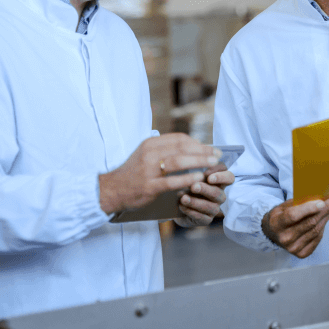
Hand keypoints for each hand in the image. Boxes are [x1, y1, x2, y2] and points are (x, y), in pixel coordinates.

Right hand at [98, 133, 222, 214]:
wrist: (111, 190)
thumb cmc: (133, 173)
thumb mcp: (146, 155)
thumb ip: (165, 150)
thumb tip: (192, 148)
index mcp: (151, 144)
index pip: (179, 138)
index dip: (198, 143)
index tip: (211, 148)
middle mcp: (150, 154)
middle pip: (182, 147)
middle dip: (203, 151)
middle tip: (217, 155)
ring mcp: (149, 170)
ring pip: (179, 161)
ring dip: (200, 162)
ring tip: (213, 164)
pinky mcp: (149, 186)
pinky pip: (172, 181)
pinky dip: (188, 178)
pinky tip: (199, 178)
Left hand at [174, 165, 233, 227]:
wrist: (173, 205)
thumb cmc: (184, 185)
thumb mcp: (188, 174)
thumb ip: (194, 169)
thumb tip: (191, 160)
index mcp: (218, 182)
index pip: (228, 177)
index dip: (221, 176)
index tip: (208, 175)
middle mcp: (219, 195)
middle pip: (219, 192)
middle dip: (206, 189)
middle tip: (194, 186)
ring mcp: (214, 208)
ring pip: (211, 207)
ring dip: (197, 202)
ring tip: (183, 198)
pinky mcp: (206, 220)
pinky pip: (202, 217)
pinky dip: (191, 211)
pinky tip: (182, 206)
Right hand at [261, 196, 328, 257]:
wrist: (272, 233)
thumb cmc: (280, 216)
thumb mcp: (284, 206)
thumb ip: (299, 203)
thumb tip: (319, 197)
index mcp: (277, 224)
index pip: (294, 216)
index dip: (309, 209)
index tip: (322, 202)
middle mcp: (285, 238)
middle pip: (310, 223)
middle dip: (325, 210)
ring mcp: (293, 248)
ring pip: (316, 230)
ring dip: (326, 217)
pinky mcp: (301, 253)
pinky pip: (317, 238)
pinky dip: (323, 227)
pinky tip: (325, 218)